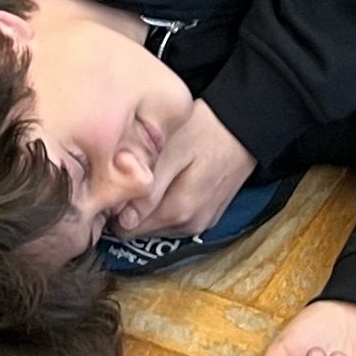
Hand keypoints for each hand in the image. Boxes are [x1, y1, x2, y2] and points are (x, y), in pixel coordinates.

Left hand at [125, 99, 254, 242]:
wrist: (247, 126)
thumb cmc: (207, 129)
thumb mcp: (174, 148)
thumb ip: (149, 186)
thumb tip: (123, 219)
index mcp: (178, 212)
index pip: (125, 229)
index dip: (112, 206)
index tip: (109, 181)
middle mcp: (188, 226)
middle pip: (138, 229)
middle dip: (127, 205)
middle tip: (125, 172)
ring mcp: (199, 223)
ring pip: (154, 224)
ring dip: (144, 205)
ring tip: (146, 172)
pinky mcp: (205, 216)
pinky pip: (170, 218)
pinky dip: (162, 202)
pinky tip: (165, 178)